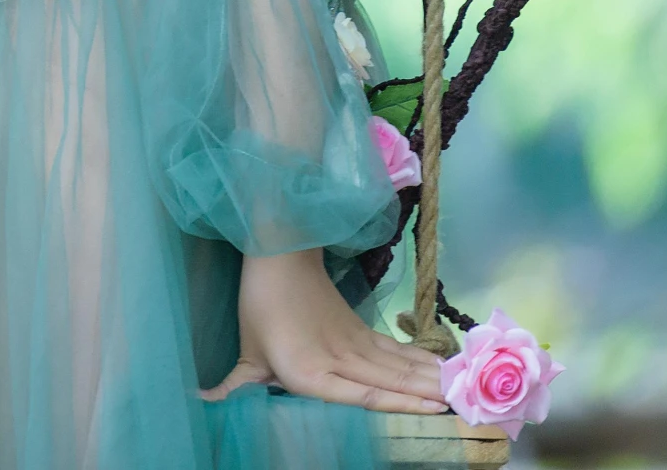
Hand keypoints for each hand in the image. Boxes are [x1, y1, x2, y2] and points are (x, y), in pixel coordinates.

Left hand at [198, 248, 447, 414]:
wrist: (279, 255)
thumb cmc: (261, 307)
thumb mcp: (247, 351)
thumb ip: (237, 384)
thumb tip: (202, 401)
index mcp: (308, 372)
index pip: (359, 396)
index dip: (398, 404)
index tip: (433, 410)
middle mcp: (338, 360)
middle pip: (389, 382)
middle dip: (427, 396)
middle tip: (464, 407)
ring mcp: (353, 343)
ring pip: (397, 365)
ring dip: (431, 379)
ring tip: (463, 391)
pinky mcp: (361, 329)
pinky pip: (394, 350)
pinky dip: (419, 360)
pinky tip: (442, 368)